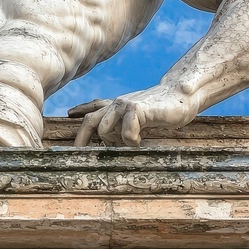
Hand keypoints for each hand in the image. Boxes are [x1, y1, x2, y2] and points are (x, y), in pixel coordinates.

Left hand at [69, 84, 201, 146]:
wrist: (180, 95)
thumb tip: (110, 141)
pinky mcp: (137, 109)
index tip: (69, 114)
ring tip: (126, 145)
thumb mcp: (137, 115)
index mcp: (116, 105)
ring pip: (104, 128)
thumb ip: (123, 123)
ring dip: (112, 141)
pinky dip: (130, 140)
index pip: (93, 108)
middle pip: (90, 120)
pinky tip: (139, 142)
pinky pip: (126, 131)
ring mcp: (125, 105)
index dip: (80, 110)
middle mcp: (116, 104)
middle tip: (77, 153)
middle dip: (81, 138)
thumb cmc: (160, 110)